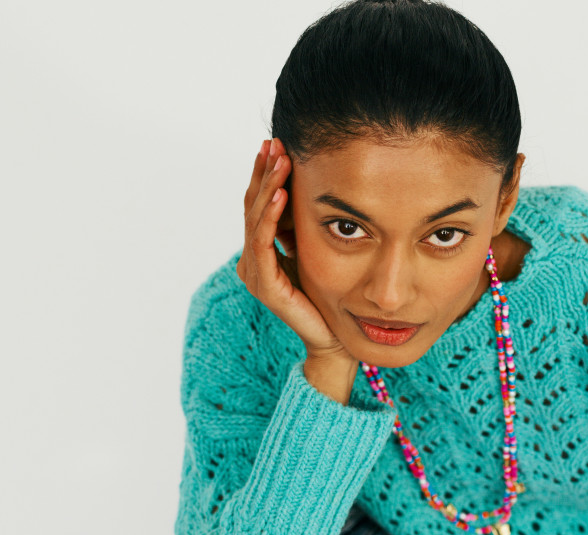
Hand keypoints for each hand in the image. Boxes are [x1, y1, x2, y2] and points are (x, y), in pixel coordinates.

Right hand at [237, 138, 355, 366]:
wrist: (335, 337)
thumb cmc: (329, 296)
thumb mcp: (316, 250)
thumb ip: (303, 225)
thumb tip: (310, 186)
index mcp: (262, 251)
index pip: (259, 203)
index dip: (265, 174)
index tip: (275, 143)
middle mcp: (253, 260)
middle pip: (252, 206)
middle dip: (263, 172)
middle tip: (274, 143)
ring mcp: (256, 274)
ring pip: (256, 220)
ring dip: (267, 187)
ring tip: (279, 161)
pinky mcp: (267, 286)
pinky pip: (264, 244)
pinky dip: (270, 217)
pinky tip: (281, 194)